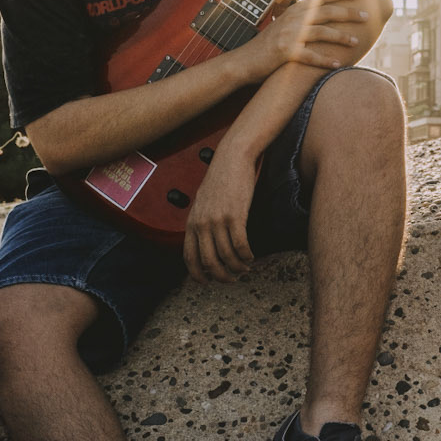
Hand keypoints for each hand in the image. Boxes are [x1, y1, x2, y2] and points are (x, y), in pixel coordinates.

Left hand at [185, 144, 258, 282]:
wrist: (232, 158)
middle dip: (221, 276)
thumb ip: (201, 222)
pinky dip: (246, 255)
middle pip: (209, 262)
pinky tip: (251, 256)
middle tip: (232, 279)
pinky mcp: (235, 216)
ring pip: (226, 256)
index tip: (207, 282)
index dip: (198, 274)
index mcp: (191, 222)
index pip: (189, 257)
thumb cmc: (220, 178)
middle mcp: (202, 224)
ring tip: (245, 268)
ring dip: (238, 267)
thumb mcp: (203, 202)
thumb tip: (206, 242)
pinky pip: (240, 245)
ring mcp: (218, 220)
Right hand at [237, 0, 367, 84]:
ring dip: (342, 37)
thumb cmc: (267, 45)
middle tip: (366, 16)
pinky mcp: (285, 52)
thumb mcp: (283, 25)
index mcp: (294, 10)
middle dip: (348, 13)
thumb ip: (301, 18)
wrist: (244, 61)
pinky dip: (326, 60)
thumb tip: (321, 15)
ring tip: (356, 42)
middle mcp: (292, 19)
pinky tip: (338, 64)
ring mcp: (289, 35)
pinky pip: (311, 56)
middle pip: (326, 12)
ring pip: (322, 32)